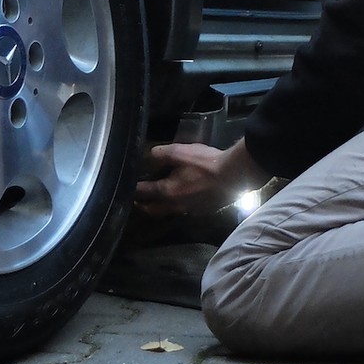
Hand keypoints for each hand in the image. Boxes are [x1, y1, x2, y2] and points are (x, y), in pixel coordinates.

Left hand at [134, 139, 266, 216]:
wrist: (234, 176)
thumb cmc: (206, 163)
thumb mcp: (180, 151)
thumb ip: (161, 154)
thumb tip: (150, 156)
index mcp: (167, 191)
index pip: (143, 193)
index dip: (134, 189)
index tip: (129, 186)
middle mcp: (176, 205)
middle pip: (154, 209)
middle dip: (143, 205)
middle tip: (138, 201)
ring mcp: (190, 210)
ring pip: (169, 211)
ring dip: (161, 206)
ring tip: (158, 199)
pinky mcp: (203, 211)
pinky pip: (184, 210)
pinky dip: (177, 206)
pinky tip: (182, 198)